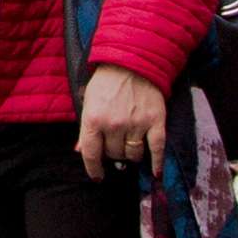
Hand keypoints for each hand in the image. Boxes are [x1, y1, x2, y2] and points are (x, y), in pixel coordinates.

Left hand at [74, 64, 165, 180]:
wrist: (133, 60)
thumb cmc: (107, 81)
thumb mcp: (89, 101)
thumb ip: (85, 128)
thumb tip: (80, 151)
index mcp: (94, 119)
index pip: (91, 154)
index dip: (93, 169)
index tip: (97, 176)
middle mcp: (114, 124)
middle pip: (114, 155)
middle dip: (113, 154)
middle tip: (115, 145)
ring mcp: (136, 124)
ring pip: (133, 155)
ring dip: (130, 155)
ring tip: (129, 145)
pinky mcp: (155, 121)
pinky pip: (156, 149)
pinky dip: (156, 163)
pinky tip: (155, 173)